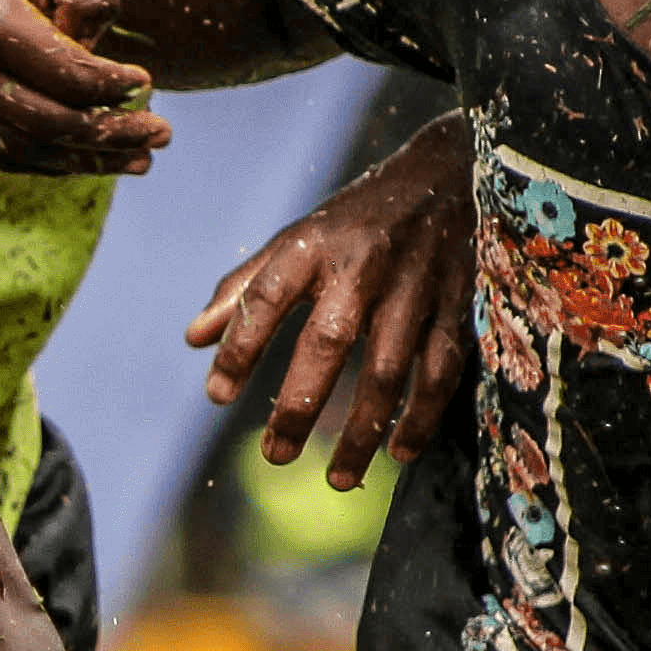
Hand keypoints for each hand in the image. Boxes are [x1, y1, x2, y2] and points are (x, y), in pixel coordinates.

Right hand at [0, 0, 172, 177]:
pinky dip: (50, 162)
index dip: (114, 88)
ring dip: (88, 161)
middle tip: (162, 134)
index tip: (147, 83)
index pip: (67, 77)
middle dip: (113, 133)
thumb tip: (94, 60)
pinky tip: (92, 158)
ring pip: (26, 151)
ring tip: (141, 158)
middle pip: (49, 122)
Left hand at [184, 108, 474, 486]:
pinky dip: (422, 415)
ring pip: (388, 369)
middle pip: (328, 341)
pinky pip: (440, 370)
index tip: (215, 395)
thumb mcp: (297, 238)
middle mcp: (361, 266)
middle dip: (300, 402)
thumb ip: (245, 288)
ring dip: (363, 429)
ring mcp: (413, 287)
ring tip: (336, 477)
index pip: (266, 296)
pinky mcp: (456, 305)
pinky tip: (401, 451)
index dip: (239, 345)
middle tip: (274, 455)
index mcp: (312, 246)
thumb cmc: (356, 220)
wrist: (448, 174)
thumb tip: (193, 340)